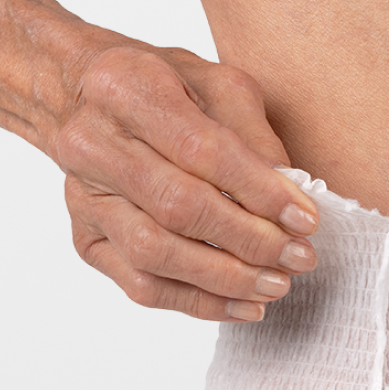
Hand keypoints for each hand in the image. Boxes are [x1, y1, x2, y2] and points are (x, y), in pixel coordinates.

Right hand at [55, 40, 316, 321]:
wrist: (82, 97)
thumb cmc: (164, 87)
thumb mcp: (217, 84)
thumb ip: (254, 134)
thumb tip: (293, 194)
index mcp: (127, 89)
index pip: (201, 152)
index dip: (259, 192)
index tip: (306, 219)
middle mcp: (92, 144)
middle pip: (177, 207)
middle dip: (250, 240)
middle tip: (300, 257)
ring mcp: (83, 197)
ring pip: (154, 253)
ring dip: (225, 278)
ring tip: (277, 285)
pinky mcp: (86, 238)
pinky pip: (139, 284)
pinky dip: (197, 302)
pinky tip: (244, 304)